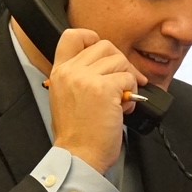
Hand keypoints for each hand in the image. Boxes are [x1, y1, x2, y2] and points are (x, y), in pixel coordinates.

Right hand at [47, 28, 146, 172]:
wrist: (79, 156)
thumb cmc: (77, 135)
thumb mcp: (66, 98)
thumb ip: (80, 78)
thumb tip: (107, 66)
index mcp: (59, 72)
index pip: (72, 36)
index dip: (92, 38)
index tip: (104, 55)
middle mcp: (71, 71)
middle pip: (105, 45)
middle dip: (120, 62)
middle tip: (124, 81)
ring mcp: (86, 78)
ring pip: (120, 61)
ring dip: (128, 79)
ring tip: (121, 100)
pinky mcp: (104, 89)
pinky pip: (128, 79)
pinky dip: (133, 93)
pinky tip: (124, 107)